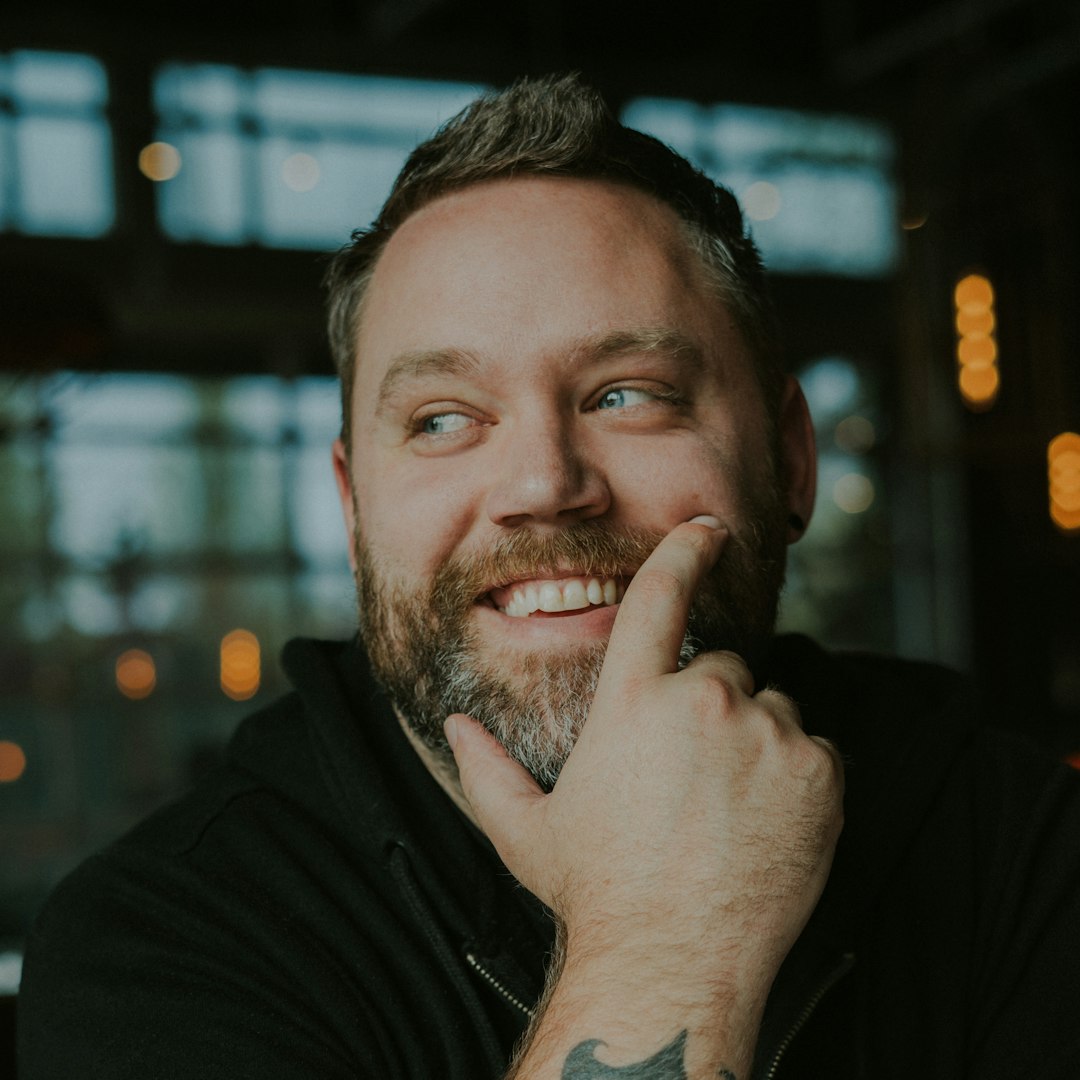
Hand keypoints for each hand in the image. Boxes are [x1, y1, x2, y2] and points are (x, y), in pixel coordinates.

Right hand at [446, 517, 843, 1052]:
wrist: (674, 962)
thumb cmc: (598, 893)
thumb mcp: (526, 830)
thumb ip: (484, 769)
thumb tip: (451, 726)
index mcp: (632, 702)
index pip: (660, 597)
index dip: (684, 552)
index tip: (707, 528)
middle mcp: (701, 702)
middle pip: (721, 670)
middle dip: (708, 708)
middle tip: (689, 779)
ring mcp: (766, 734)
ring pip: (770, 708)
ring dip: (753, 741)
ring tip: (725, 810)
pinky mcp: (817, 771)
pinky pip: (812, 749)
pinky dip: (796, 776)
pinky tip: (764, 824)